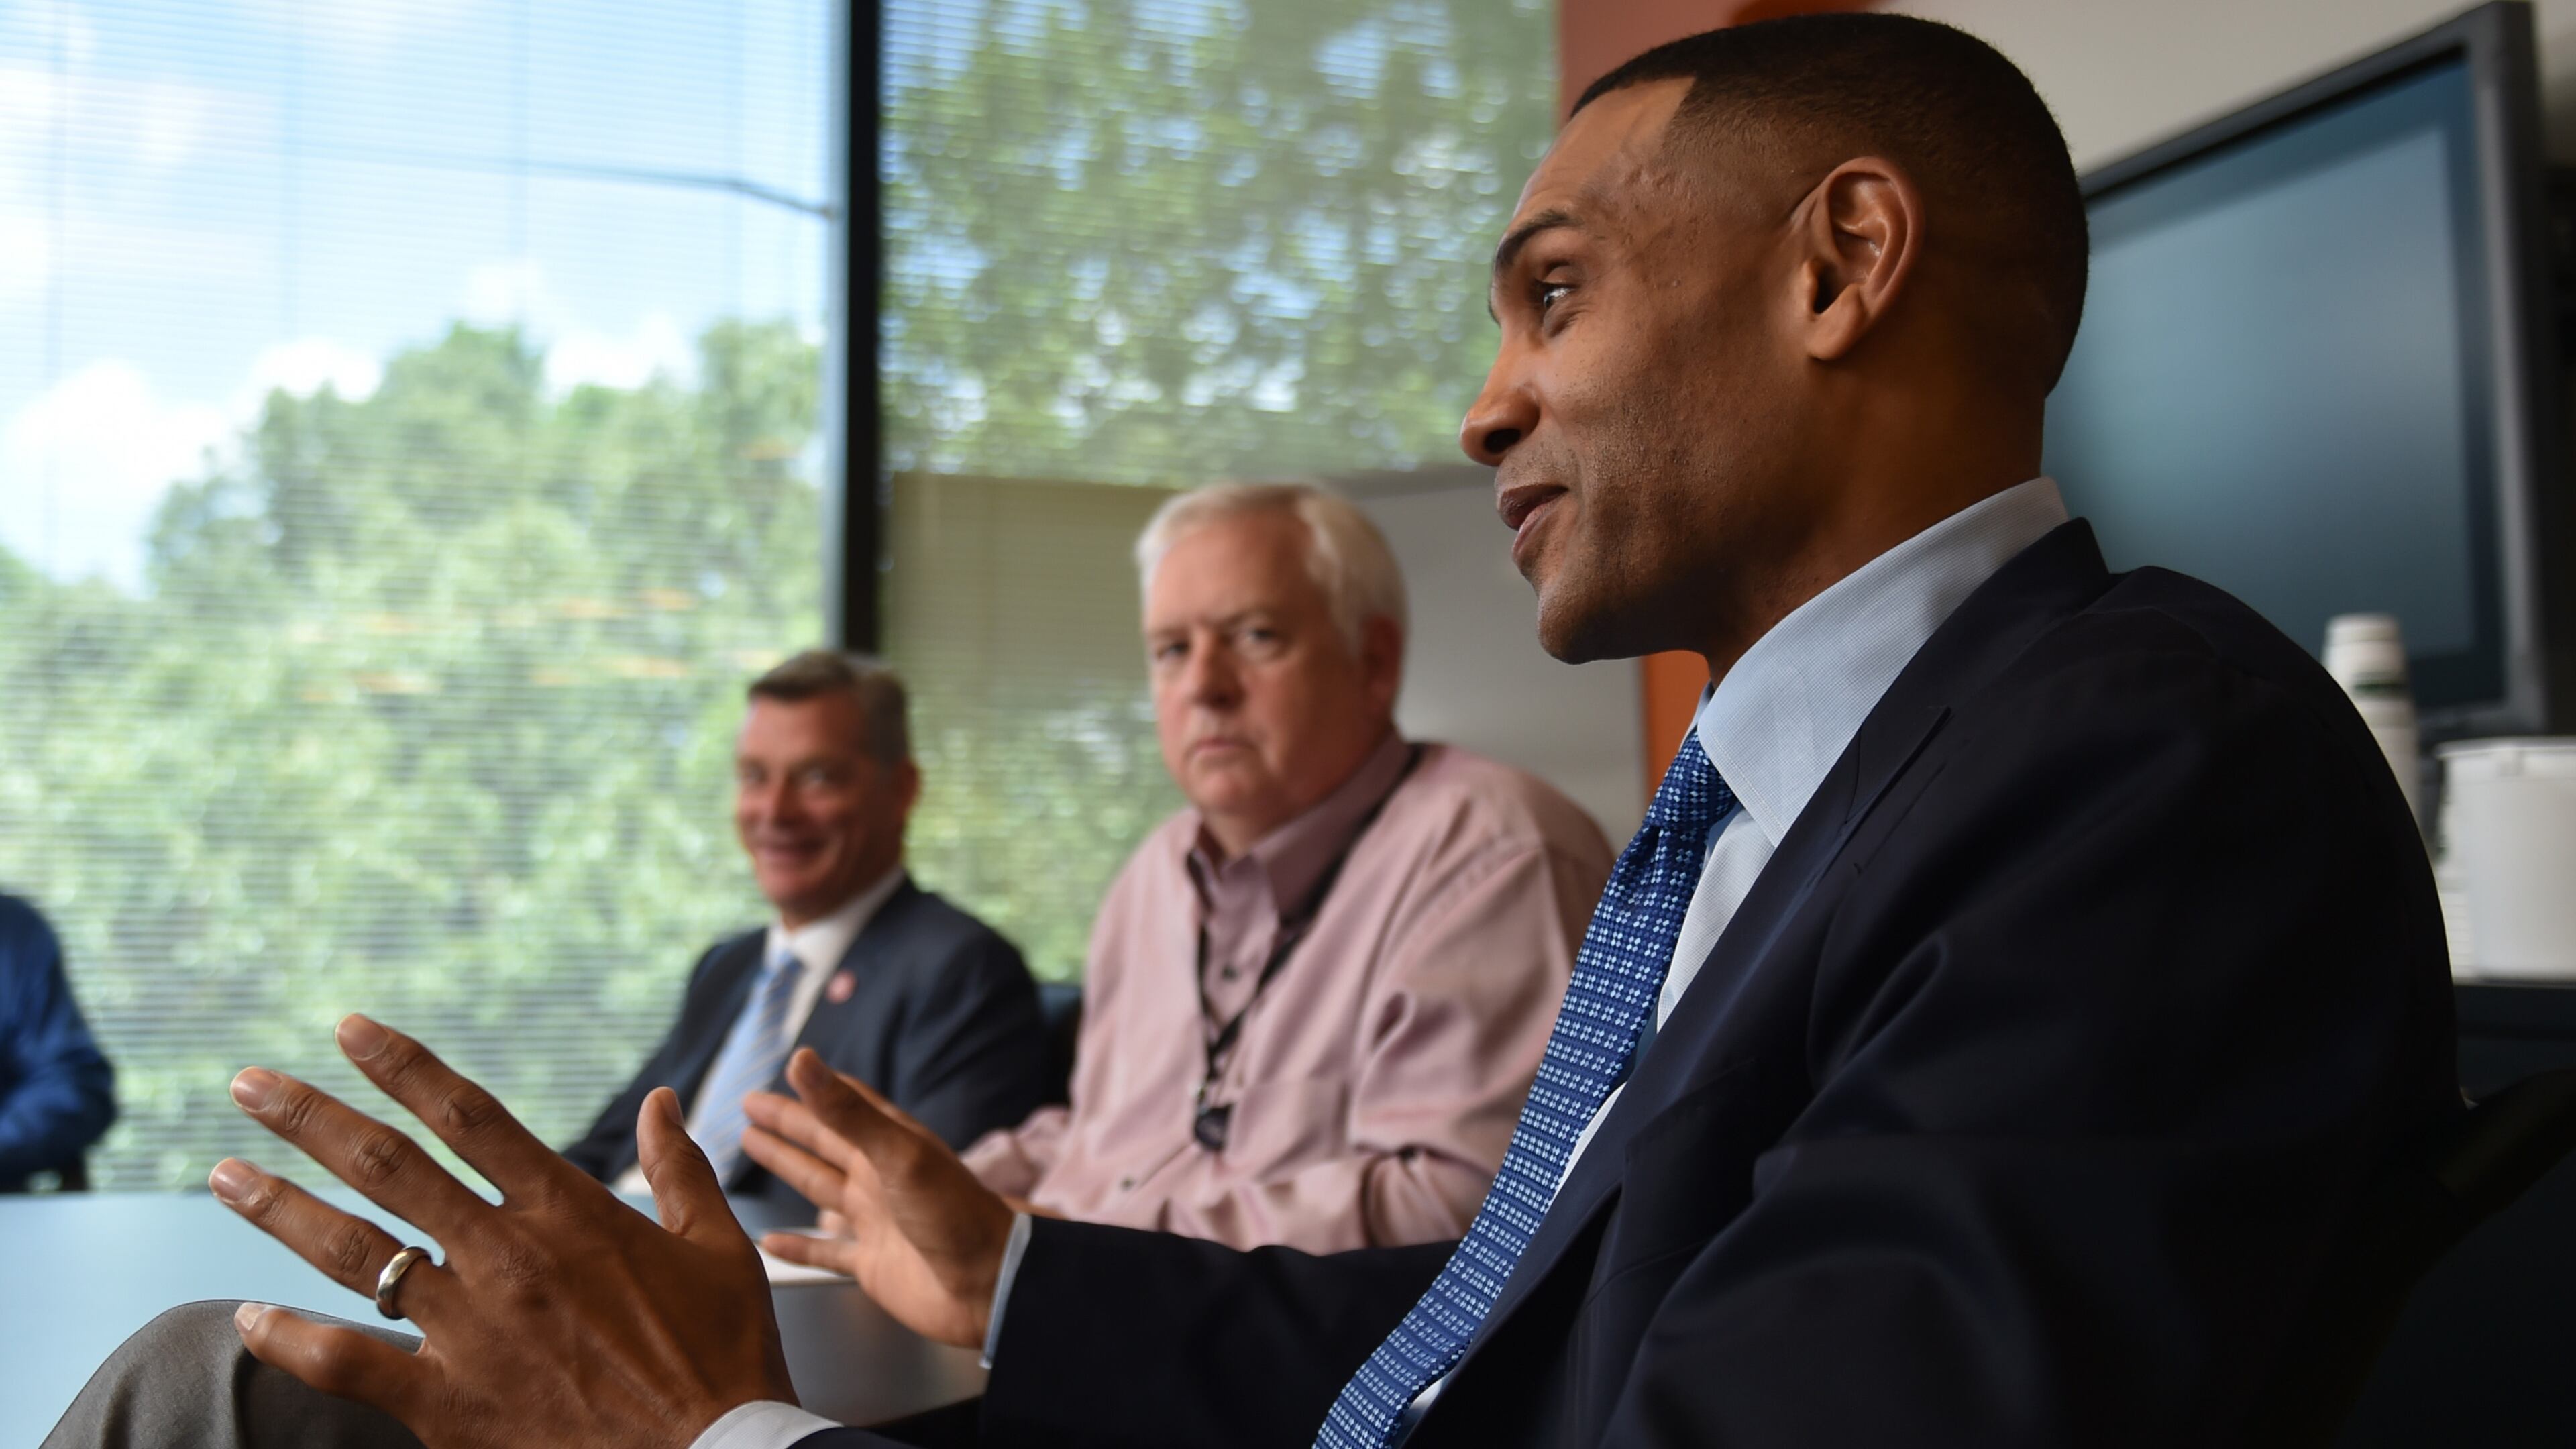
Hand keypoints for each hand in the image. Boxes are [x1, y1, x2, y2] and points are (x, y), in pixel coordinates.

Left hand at [210, 1014, 796, 1448]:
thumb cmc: (725, 1356)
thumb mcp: (721, 1249)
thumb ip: (680, 1169)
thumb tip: (662, 1101)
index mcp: (571, 1213)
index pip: (470, 1117)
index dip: (404, 1066)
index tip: (351, 1030)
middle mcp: (510, 1259)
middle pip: (390, 1168)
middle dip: (311, 1118)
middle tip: (250, 1084)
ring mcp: (474, 1331)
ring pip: (357, 1254)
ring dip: (282, 1208)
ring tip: (227, 1174)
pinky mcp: (451, 1404)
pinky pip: (351, 1364)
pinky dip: (293, 1341)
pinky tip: (251, 1317)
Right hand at [740, 1049, 1015, 1348]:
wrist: (989, 1284)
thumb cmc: (953, 1213)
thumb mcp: (897, 1154)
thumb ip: (847, 1112)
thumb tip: (802, 1059)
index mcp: (891, 1146)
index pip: (844, 1106)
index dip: (813, 1089)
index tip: (785, 1070)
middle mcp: (880, 1179)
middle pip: (823, 1143)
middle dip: (787, 1124)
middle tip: (749, 1106)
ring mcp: (876, 1221)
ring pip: (819, 1188)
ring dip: (788, 1167)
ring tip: (753, 1147)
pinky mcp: (871, 1264)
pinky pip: (825, 1251)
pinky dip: (798, 1245)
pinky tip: (769, 1240)